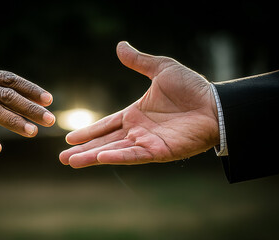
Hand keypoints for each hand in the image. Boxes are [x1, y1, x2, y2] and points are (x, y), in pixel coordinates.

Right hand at [59, 41, 218, 167]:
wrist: (216, 104)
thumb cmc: (192, 88)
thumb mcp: (161, 69)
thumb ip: (139, 61)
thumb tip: (120, 45)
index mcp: (135, 114)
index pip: (106, 124)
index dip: (88, 131)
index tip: (69, 137)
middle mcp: (138, 131)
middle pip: (105, 142)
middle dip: (83, 150)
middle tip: (62, 158)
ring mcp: (147, 143)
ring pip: (114, 151)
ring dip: (92, 157)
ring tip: (71, 162)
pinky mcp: (159, 152)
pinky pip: (134, 155)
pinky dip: (117, 156)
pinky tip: (99, 158)